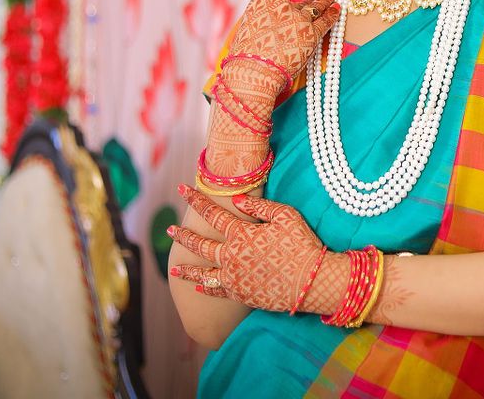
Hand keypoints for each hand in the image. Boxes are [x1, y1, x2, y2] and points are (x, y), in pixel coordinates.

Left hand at [168, 185, 346, 315]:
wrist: (313, 281)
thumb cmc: (302, 244)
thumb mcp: (286, 216)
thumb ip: (259, 206)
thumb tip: (235, 199)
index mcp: (241, 234)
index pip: (212, 213)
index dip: (196, 200)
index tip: (182, 189)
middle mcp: (232, 256)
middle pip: (201, 244)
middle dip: (183, 236)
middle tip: (170, 230)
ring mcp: (234, 278)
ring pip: (203, 273)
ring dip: (187, 271)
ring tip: (174, 270)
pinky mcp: (241, 294)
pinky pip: (217, 291)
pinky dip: (206, 288)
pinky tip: (199, 287)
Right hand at [218, 0, 339, 113]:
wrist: (253, 73)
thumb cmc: (244, 60)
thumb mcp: (245, 33)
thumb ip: (258, 25)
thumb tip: (265, 29)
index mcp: (261, 3)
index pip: (277, 1)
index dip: (285, 8)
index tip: (290, 8)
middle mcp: (280, 6)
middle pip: (298, 3)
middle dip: (309, 1)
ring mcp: (298, 17)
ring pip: (315, 7)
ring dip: (326, 0)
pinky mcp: (311, 32)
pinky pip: (326, 20)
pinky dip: (333, 14)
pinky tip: (338, 9)